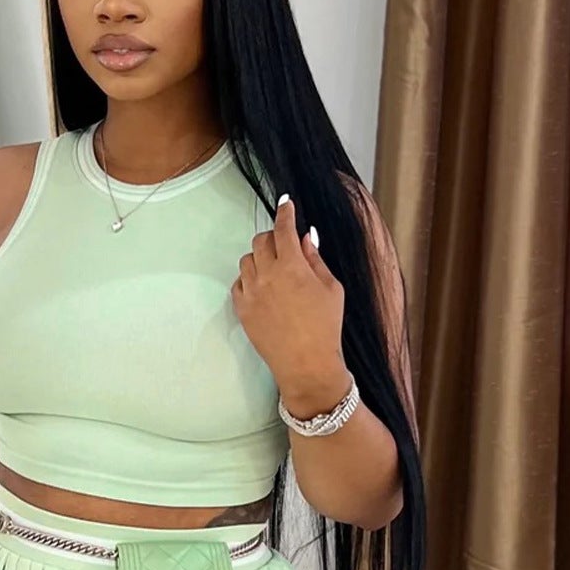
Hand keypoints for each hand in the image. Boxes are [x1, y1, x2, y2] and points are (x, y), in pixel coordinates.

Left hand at [230, 194, 345, 396]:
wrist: (307, 365)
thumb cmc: (325, 327)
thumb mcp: (331, 288)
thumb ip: (315, 259)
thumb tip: (306, 236)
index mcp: (292, 267)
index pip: (284, 228)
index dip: (285, 212)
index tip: (286, 203)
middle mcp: (267, 276)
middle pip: (261, 240)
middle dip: (273, 237)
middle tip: (285, 245)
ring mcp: (251, 293)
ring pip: (247, 260)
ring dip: (260, 258)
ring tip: (275, 271)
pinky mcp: (241, 310)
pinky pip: (238, 283)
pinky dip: (249, 279)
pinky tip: (263, 288)